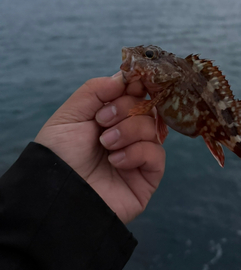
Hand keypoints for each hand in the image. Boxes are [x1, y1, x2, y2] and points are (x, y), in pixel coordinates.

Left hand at [35, 73, 164, 223]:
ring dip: (128, 131)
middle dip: (125, 108)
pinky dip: (137, 152)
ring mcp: (138, 155)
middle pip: (147, 107)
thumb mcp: (70, 114)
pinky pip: (157, 154)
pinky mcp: (146, 177)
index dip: (137, 85)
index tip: (132, 82)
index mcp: (111, 117)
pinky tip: (116, 161)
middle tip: (102, 120)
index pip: (135, 94)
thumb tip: (124, 76)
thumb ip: (96, 90)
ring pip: (153, 128)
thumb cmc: (59, 154)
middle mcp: (127, 134)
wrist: (55, 193)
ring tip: (105, 143)